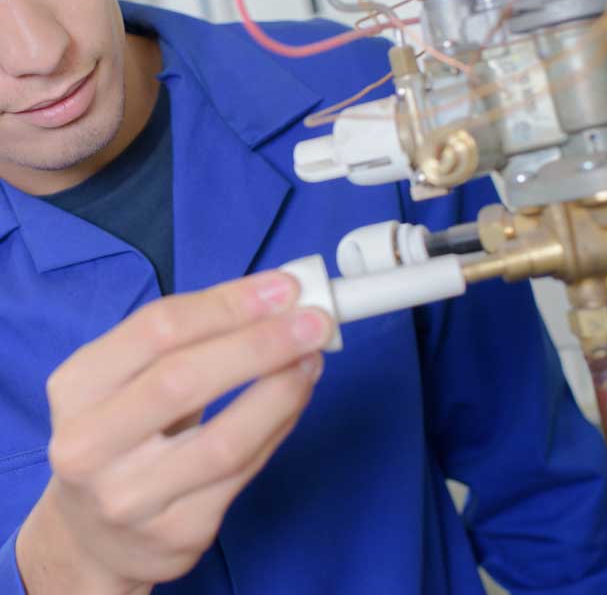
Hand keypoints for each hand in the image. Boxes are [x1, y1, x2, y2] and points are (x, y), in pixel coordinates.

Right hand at [17, 271, 332, 594]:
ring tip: (313, 359)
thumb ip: (195, 337)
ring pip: (225, 439)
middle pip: (184, 379)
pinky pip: (244, 472)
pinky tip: (297, 398)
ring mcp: (130, 497)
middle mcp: (89, 445)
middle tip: (315, 321)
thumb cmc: (125, 434)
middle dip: (262, 343)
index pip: (157, 329)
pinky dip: (280, 426)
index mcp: (77, 387)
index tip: (286, 288)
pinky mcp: (176, 532)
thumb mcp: (130, 380)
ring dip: (283, 390)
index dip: (229, 303)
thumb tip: (279, 303)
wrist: (95, 532)